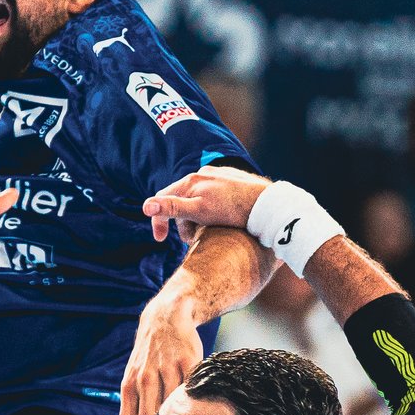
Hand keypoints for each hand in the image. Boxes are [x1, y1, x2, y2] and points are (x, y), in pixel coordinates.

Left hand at [119, 297, 200, 414]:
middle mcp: (145, 378)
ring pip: (171, 407)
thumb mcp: (134, 376)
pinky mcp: (188, 362)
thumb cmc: (149, 356)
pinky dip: (194, 407)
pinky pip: (191, 389)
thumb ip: (136, 404)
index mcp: (129, 384)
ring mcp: (167, 370)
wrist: (166, 318)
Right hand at [142, 163, 274, 241]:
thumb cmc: (233, 210)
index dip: (159, 221)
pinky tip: (222, 221)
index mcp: (191, 181)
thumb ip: (172, 208)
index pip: (163, 199)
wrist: (269, 205)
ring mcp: (217, 176)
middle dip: (182, 223)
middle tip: (193, 240)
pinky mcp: (231, 181)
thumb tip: (146, 207)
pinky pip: (213, 197)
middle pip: (181, 201)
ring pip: (197, 200)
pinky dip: (210, 211)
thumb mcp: (199, 212)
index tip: (161, 240)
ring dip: (197, 218)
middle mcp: (202, 174)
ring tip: (209, 232)